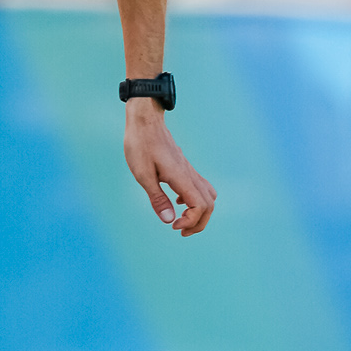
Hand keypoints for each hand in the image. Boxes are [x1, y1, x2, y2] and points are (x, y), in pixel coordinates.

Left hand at [124, 103, 214, 235]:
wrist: (145, 120)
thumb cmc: (141, 144)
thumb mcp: (142, 174)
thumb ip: (157, 198)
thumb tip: (169, 221)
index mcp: (181, 177)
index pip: (200, 207)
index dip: (190, 222)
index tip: (173, 226)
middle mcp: (190, 174)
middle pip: (209, 205)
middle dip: (198, 223)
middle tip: (180, 231)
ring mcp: (189, 170)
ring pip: (208, 196)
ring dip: (200, 213)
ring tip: (182, 221)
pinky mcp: (185, 167)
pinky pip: (201, 187)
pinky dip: (196, 201)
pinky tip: (178, 201)